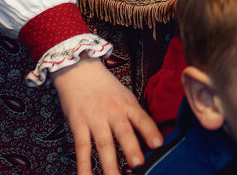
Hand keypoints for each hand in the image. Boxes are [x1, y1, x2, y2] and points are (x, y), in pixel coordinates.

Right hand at [52, 56, 162, 174]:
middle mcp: (113, 112)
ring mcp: (94, 119)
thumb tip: (149, 140)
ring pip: (103, 144)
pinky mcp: (78, 124)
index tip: (158, 144)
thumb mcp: (125, 96)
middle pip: (123, 132)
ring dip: (109, 164)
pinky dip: (83, 165)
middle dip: (131, 148)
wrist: (78, 70)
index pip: (142, 118)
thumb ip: (134, 117)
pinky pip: (81, 147)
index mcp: (128, 104)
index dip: (150, 131)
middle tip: (138, 164)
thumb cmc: (105, 87)